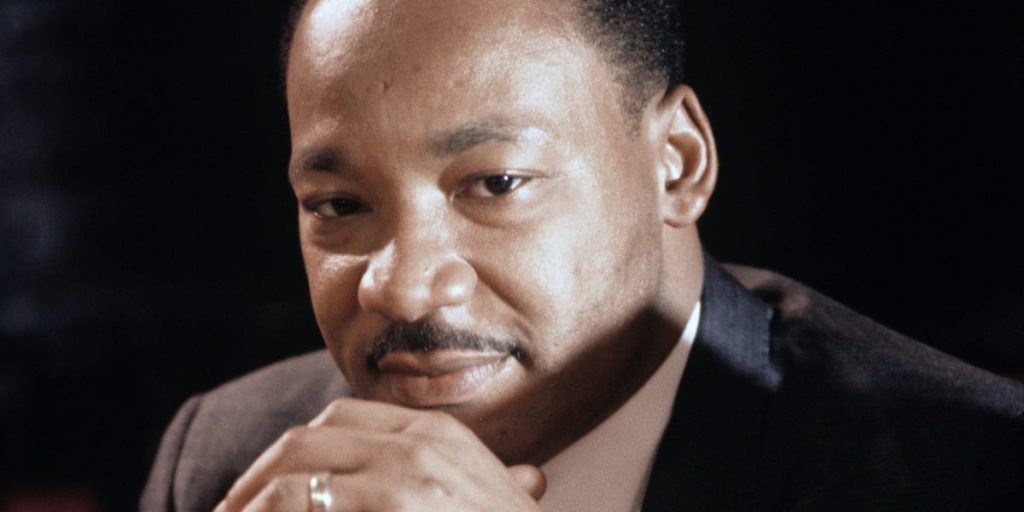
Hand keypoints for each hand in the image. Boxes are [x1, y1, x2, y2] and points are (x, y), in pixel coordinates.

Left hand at [213, 398, 545, 510]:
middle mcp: (420, 446)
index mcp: (442, 438)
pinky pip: (300, 503)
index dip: (296, 450)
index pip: (344, 418)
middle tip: (230, 511)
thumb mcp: (513, 504)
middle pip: (308, 440)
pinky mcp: (390, 506)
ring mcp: (403, 477)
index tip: (268, 486)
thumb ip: (510, 482)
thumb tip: (530, 478)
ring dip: (250, 503)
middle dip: (260, 476)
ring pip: (292, 474)